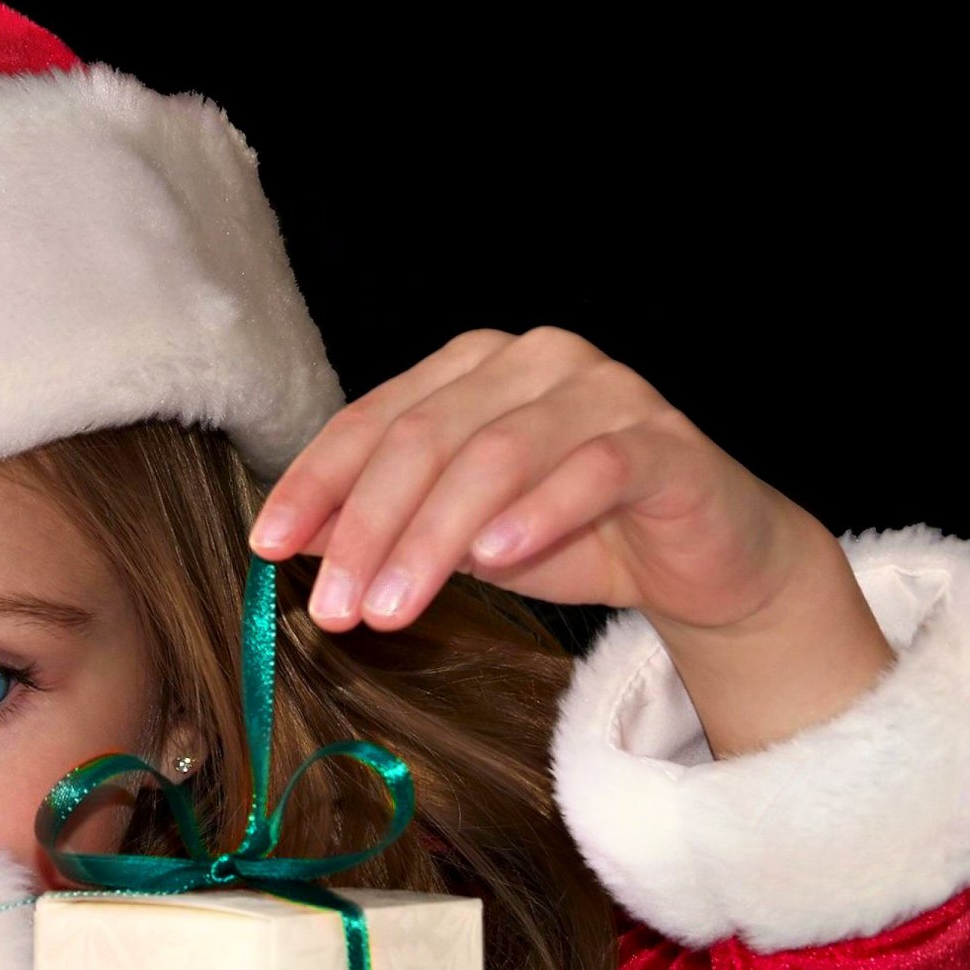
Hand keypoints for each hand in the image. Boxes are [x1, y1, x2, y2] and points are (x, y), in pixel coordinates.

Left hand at [248, 327, 817, 634]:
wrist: (704, 560)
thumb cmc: (570, 533)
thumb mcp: (458, 535)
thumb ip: (384, 522)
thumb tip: (293, 537)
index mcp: (472, 368)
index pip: (374, 419)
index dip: (314, 482)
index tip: (265, 545)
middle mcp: (534, 361)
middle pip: (425, 438)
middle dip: (368, 528)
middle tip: (334, 608)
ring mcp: (603, 392)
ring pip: (496, 456)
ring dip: (433, 538)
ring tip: (392, 608)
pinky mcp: (662, 442)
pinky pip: (591, 470)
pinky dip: (535, 514)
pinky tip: (493, 561)